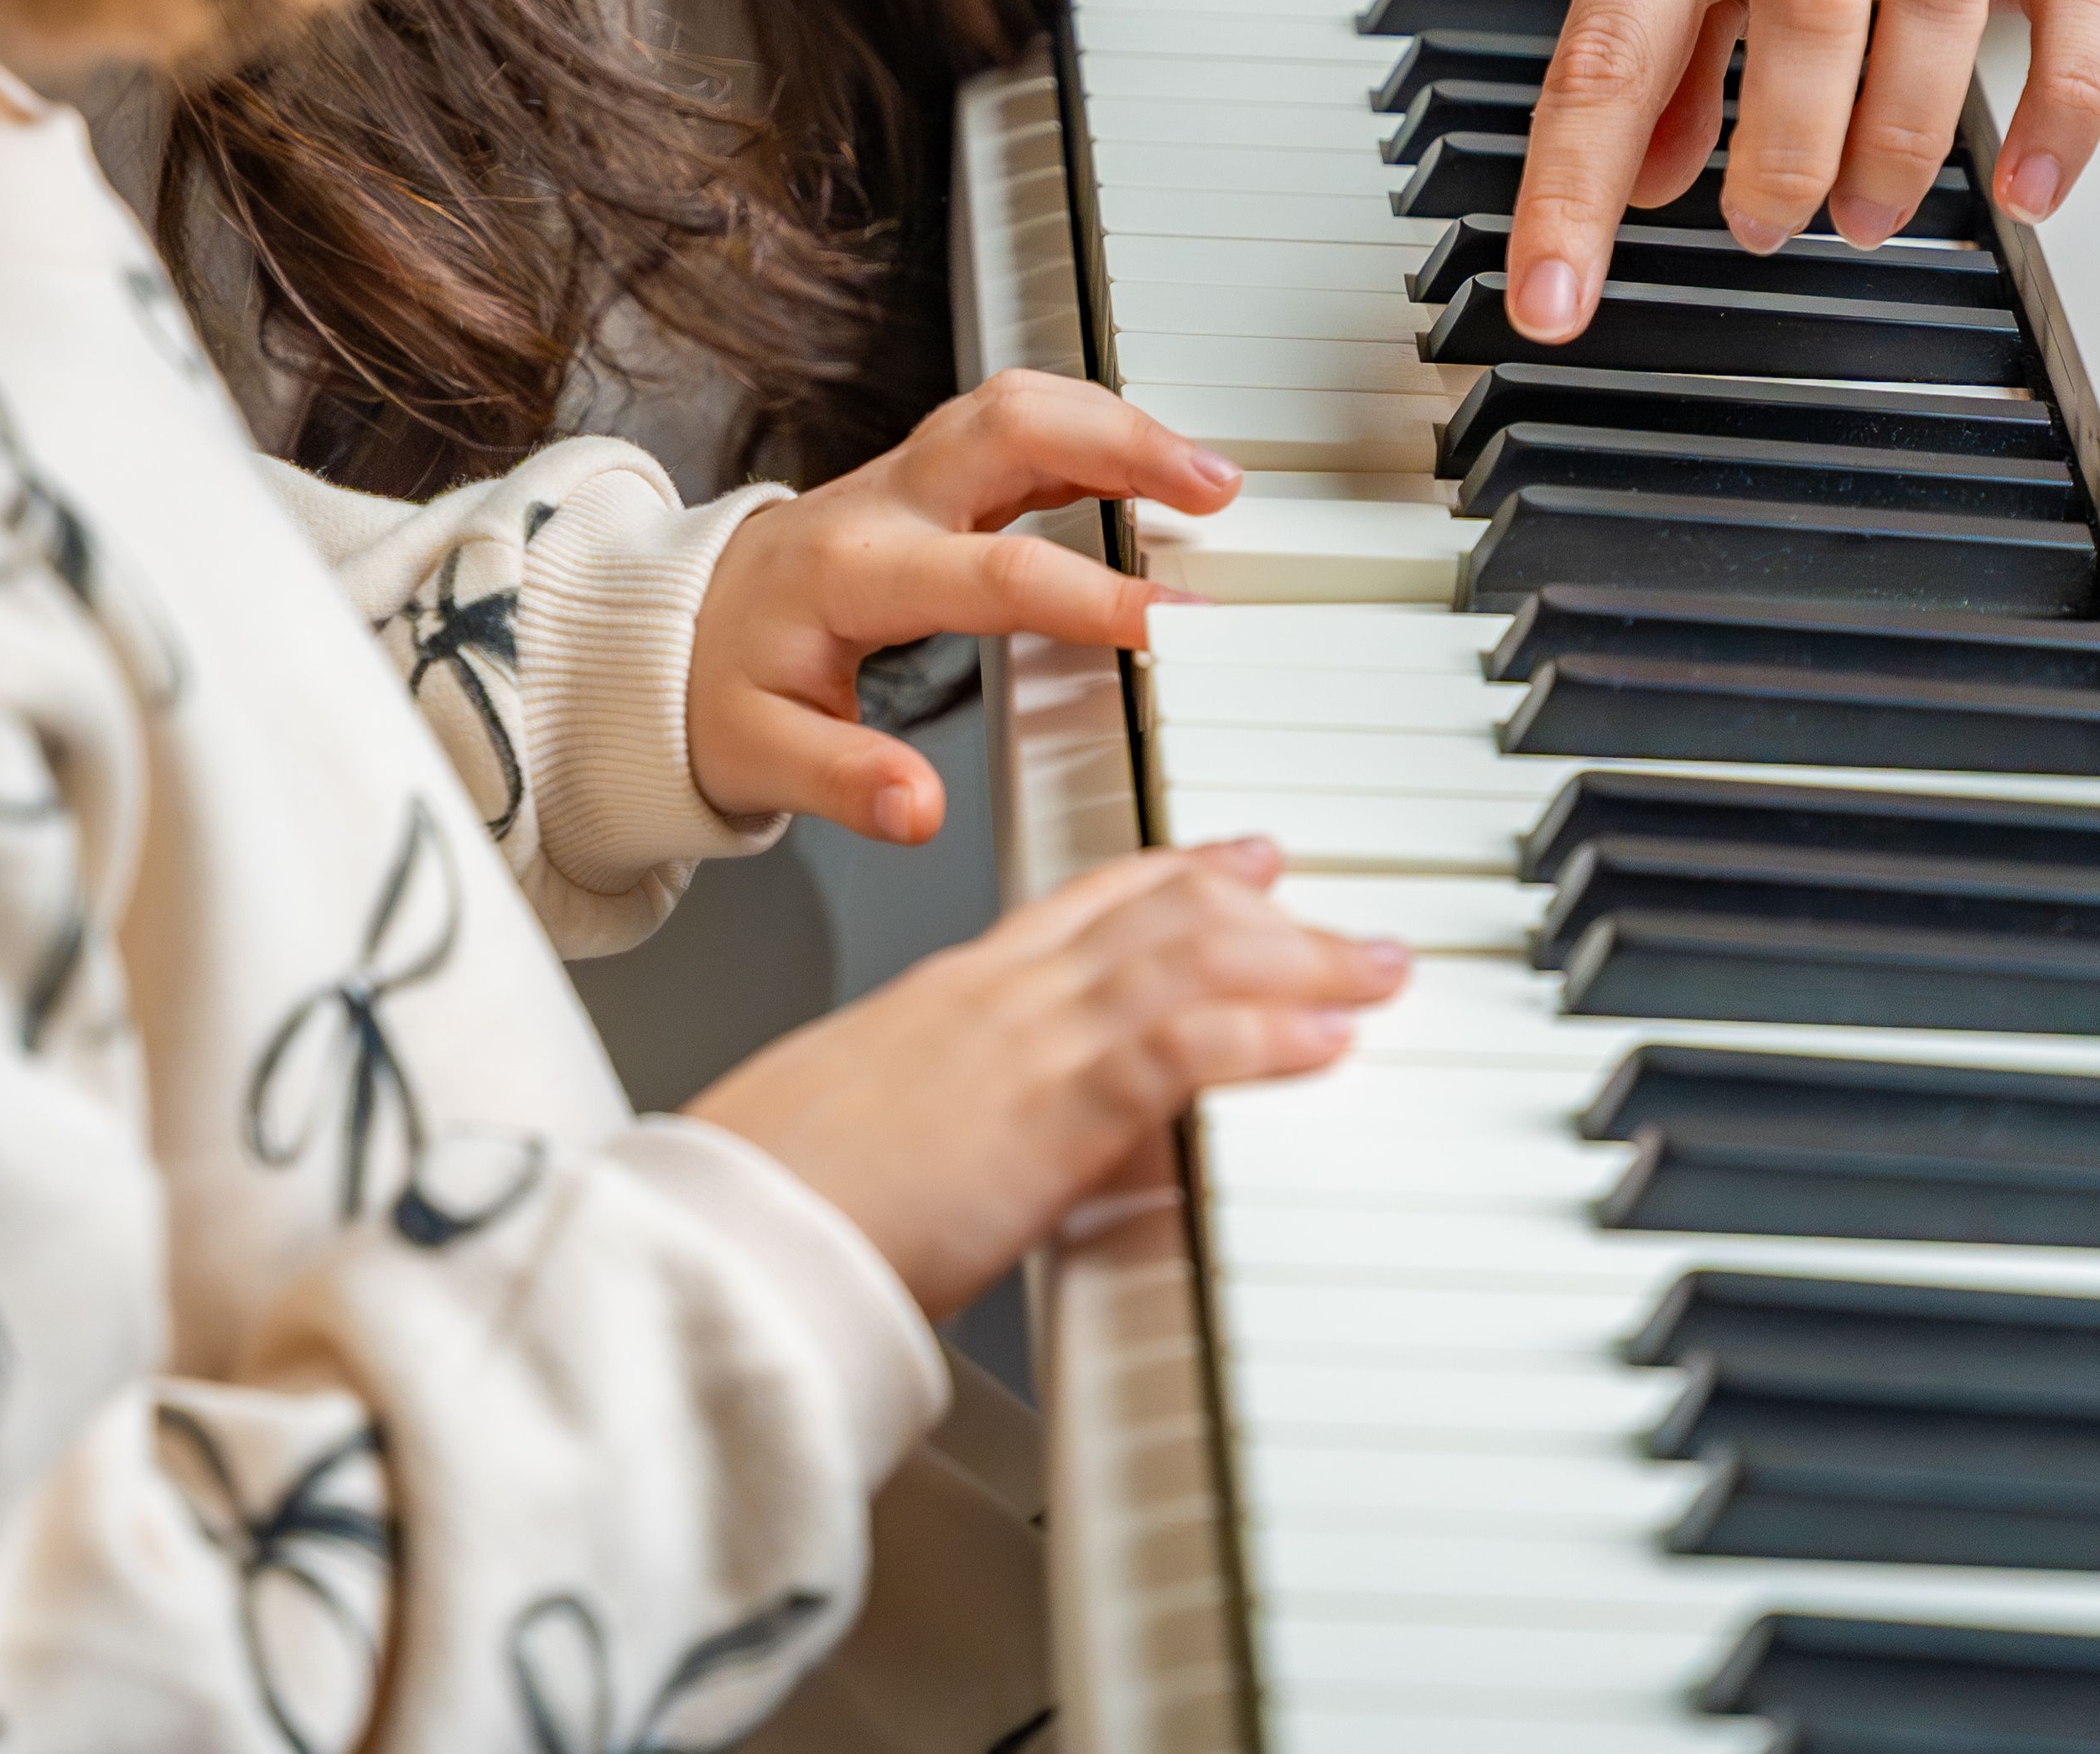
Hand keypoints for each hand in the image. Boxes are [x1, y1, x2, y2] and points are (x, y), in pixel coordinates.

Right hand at [687, 836, 1403, 1314]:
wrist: (726, 1238)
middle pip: (1154, 913)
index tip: (1238, 862)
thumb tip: (1025, 1149)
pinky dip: (1266, 1034)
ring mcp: (1021, 1044)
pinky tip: (1323, 1038)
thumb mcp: (887, 1138)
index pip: (1082, 904)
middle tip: (1341, 913)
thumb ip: (962, 1120)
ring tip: (1373, 972)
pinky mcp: (1043, 1110)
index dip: (1174, 874)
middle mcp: (995, 998)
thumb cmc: (780, 1204)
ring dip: (1299, 964)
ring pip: (1185, 959)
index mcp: (950, 998)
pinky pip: (1178, 1045)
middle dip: (1265, 910)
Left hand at [688, 369, 1236, 842]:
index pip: (996, 573)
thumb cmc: (713, 691)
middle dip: (1124, 444)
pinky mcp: (924, 477)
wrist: (658, 633)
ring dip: (1116, 420)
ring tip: (1204, 472)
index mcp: (852, 572)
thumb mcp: (756, 759)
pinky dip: (1088, 427)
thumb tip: (919, 811)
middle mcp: (884, 503)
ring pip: (1019, 403)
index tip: (1171, 622)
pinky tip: (1144, 463)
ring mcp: (904, 478)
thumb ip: (843, 783)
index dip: (1093, 595)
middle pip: (1014, 427)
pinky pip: (1015, 421)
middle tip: (1215, 492)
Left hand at [1503, 0, 2099, 338]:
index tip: (1553, 300)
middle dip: (1780, 150)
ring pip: (1937, 6)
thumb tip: (1632, 186)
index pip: (1613, 38)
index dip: (1573, 184)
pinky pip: (2077, 10)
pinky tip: (2028, 190)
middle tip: (1765, 228)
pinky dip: (2063, 113)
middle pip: (1805, 10)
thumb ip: (1661, 49)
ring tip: (1866, 215)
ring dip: (1900, 141)